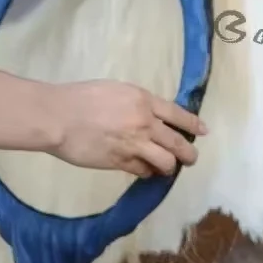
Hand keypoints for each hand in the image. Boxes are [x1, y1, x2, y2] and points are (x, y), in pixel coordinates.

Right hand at [48, 80, 207, 177]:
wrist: (58, 116)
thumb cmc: (82, 97)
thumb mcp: (116, 90)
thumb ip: (136, 103)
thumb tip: (148, 116)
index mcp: (144, 100)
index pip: (178, 114)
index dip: (193, 124)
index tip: (204, 131)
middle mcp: (144, 123)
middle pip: (177, 143)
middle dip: (188, 153)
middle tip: (191, 158)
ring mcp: (134, 144)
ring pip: (166, 162)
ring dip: (170, 166)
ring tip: (168, 168)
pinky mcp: (120, 163)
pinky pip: (143, 171)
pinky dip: (147, 172)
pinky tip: (146, 172)